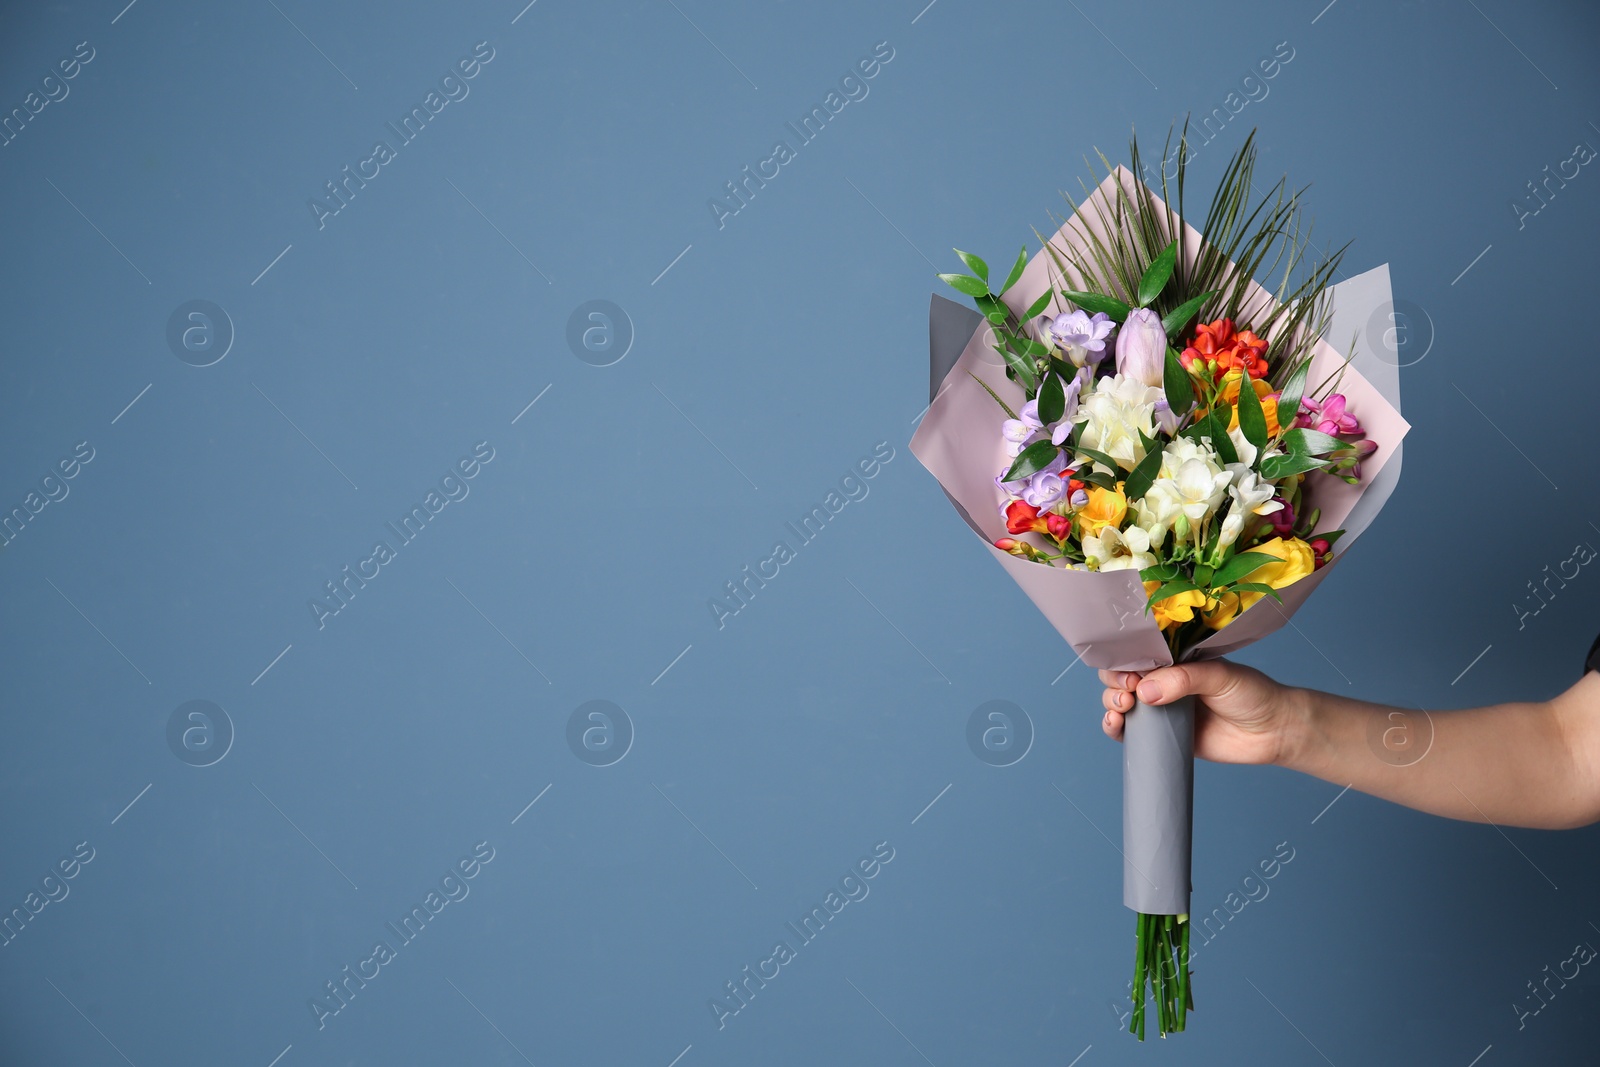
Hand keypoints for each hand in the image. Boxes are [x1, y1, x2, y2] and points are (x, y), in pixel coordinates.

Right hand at [1098, 659, 1299, 765]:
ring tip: (1123, 709)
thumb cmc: (1252, 694)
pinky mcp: (1162, 737)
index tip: (1130, 673)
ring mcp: (1161, 709)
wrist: (1273, 732)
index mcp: (1175, 660)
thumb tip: (1144, 692)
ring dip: (1111, 704)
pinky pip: (1130, 733)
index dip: (1124, 660)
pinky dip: (1115, 729)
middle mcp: (1163, 682)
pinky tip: (1115, 726)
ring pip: (1119, 703)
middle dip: (1114, 682)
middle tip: (1128, 692)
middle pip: (1120, 677)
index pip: (1137, 653)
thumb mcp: (1219, 676)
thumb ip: (1183, 680)